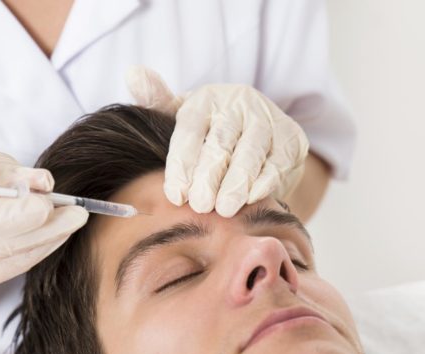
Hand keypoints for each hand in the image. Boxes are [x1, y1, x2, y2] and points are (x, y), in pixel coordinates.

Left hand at [126, 66, 309, 216]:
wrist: (256, 134)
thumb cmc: (209, 131)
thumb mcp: (182, 116)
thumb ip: (157, 101)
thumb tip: (133, 73)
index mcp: (206, 99)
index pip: (190, 129)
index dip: (182, 163)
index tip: (176, 194)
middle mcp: (238, 104)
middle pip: (221, 142)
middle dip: (209, 176)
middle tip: (200, 205)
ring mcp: (267, 120)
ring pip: (251, 152)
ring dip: (237, 182)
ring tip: (225, 208)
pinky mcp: (291, 139)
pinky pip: (278, 161)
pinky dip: (266, 181)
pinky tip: (252, 198)